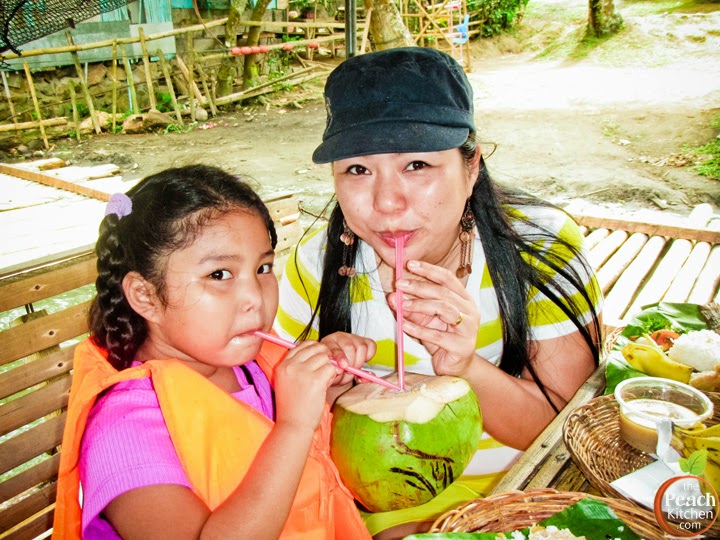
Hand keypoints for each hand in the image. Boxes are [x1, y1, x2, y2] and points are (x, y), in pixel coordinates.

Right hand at [273, 341, 336, 431]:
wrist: (293, 425)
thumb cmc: (292, 407)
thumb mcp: (287, 382)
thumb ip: (298, 366)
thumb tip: (319, 352)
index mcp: (283, 366)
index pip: (303, 345)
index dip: (315, 349)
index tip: (320, 357)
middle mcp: (291, 366)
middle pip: (316, 348)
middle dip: (325, 357)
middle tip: (325, 370)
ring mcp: (303, 372)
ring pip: (325, 358)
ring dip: (329, 368)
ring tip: (324, 381)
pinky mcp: (315, 380)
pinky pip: (331, 368)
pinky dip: (333, 375)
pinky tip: (326, 385)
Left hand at [321, 332, 376, 385]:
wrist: (340, 367)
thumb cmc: (335, 370)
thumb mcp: (332, 375)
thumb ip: (335, 374)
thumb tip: (341, 371)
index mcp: (328, 344)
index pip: (335, 348)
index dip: (340, 357)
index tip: (343, 366)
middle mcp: (340, 338)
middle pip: (349, 347)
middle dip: (351, 362)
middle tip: (350, 371)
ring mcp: (353, 337)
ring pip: (361, 347)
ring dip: (359, 361)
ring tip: (354, 366)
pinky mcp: (364, 340)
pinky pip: (371, 346)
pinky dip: (369, 355)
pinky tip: (361, 359)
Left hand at [387, 259, 478, 375]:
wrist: (456, 367)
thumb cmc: (442, 339)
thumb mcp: (425, 320)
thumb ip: (411, 307)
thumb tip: (393, 295)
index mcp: (463, 299)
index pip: (447, 278)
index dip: (429, 270)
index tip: (410, 264)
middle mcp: (470, 311)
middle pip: (443, 292)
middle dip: (419, 286)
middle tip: (400, 284)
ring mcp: (468, 328)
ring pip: (443, 309)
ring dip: (420, 305)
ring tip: (402, 305)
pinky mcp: (462, 346)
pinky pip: (437, 335)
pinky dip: (418, 329)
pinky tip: (404, 326)